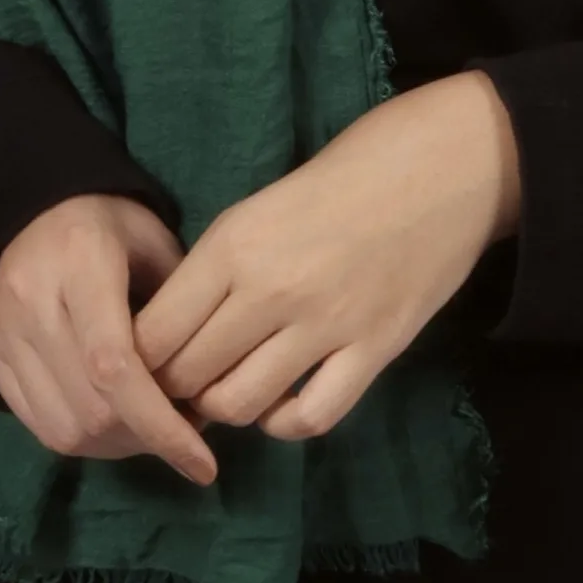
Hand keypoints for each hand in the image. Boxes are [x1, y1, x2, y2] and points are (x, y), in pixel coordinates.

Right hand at [0, 193, 217, 486]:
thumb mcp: (153, 238)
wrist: (20, 214)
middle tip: (190, 432)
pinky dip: (87, 440)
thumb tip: (209, 375)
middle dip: (148, 437)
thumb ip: (181, 300)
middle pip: (92, 409)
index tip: (203, 460)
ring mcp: (5, 340)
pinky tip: (118, 426)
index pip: (114, 365)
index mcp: (80, 264)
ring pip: (65, 430)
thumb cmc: (103, 223)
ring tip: (155, 431)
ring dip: (119, 446)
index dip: (160, 422)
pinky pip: (41, 428)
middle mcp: (33, 306)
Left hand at [131, 71, 520, 445]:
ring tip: (228, 389)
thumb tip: (178, 328)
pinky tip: (282, 403)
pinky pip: (311, 418)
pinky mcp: (375, 350)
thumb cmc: (349, 168)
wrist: (445, 160)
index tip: (142, 362)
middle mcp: (272, 289)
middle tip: (180, 384)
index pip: (155, 333)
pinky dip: (284, 422)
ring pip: (240, 405)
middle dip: (173, 388)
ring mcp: (327, 324)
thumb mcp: (263, 202)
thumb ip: (220, 264)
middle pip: (189, 374)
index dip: (136, 359)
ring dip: (224, 406)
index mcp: (235, 243)